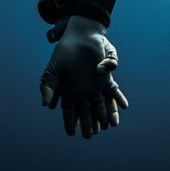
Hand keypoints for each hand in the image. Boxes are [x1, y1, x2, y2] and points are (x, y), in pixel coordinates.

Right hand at [40, 16, 128, 138]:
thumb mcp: (53, 69)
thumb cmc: (65, 51)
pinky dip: (118, 98)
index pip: (70, 111)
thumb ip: (48, 87)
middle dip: (90, 123)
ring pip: (102, 104)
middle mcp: (83, 90)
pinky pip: (113, 90)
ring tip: (111, 125)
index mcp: (70, 91)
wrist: (80, 35)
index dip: (70, 122)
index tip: (71, 133)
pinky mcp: (105, 76)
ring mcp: (95, 84)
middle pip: (87, 111)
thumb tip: (46, 105)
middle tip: (91, 134)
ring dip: (107, 114)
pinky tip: (124, 106)